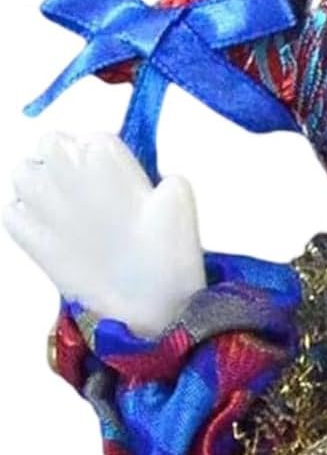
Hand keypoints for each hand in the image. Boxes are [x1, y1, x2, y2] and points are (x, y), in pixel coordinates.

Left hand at [3, 131, 205, 337]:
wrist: (149, 314)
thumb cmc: (170, 260)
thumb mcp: (181, 204)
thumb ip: (162, 177)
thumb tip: (149, 183)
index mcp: (104, 158)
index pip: (96, 140)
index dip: (109, 162)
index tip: (121, 187)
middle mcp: (66, 173)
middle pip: (51, 143)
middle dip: (66, 159)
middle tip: (88, 191)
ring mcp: (43, 207)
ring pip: (22, 173)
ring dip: (38, 182)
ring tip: (63, 208)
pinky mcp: (30, 240)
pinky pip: (11, 213)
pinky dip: (25, 217)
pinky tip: (49, 232)